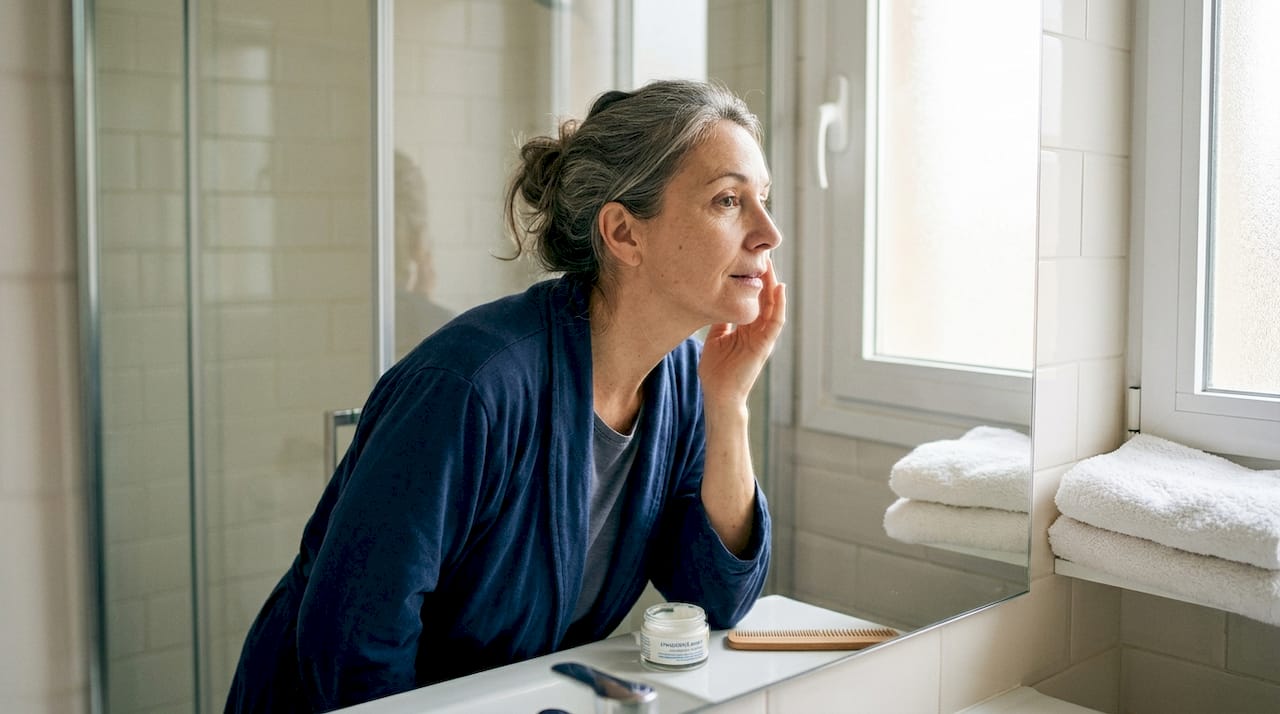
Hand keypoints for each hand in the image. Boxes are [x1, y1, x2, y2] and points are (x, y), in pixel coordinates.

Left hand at [698, 259, 786, 409]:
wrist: (719, 395)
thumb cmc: (716, 371)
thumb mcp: (715, 338)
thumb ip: (720, 321)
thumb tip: (715, 301)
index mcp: (745, 326)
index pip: (752, 297)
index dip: (751, 278)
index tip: (745, 257)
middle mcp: (757, 329)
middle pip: (764, 296)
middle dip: (763, 274)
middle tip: (760, 251)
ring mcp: (763, 336)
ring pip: (772, 304)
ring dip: (772, 283)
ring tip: (770, 262)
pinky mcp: (765, 345)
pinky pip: (776, 321)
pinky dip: (779, 304)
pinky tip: (779, 287)